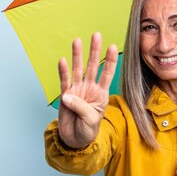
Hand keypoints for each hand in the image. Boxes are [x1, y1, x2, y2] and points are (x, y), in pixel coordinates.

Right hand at [57, 33, 117, 148]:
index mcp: (101, 93)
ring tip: (77, 40)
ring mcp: (77, 90)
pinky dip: (63, 71)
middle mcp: (90, 88)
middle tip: (96, 35)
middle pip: (93, 66)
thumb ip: (81, 107)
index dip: (110, 61)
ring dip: (78, 55)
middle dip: (95, 51)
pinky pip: (64, 81)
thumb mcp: (91, 120)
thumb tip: (67, 95)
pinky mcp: (66, 95)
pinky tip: (63, 60)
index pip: (107, 74)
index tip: (113, 46)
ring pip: (78, 69)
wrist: (75, 140)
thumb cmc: (87, 130)